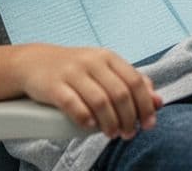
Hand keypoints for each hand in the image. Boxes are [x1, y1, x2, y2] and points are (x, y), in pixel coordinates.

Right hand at [17, 45, 161, 139]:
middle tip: (128, 134)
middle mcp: (92, 61)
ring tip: (112, 133)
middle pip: (120, 93)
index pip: (135, 81)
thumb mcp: (104, 70)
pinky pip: (73, 104)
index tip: (148, 124)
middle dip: (128, 118)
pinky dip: (85, 118)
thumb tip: (158, 101)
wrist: (34, 62)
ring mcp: (72, 72)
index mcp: (108, 57)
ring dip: (110, 122)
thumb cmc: (75, 70)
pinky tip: (90, 126)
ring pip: (100, 101)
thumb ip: (130, 83)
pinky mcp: (53, 85)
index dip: (145, 105)